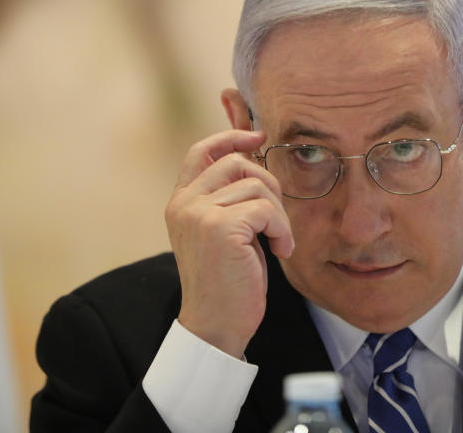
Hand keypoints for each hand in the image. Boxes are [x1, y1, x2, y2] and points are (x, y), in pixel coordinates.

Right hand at [165, 129, 293, 357]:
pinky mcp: (220, 228)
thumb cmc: (226, 282)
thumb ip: (227, 198)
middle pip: (237, 162)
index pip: (201, 151)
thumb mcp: (222, 231)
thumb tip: (253, 159)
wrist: (216, 326)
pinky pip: (267, 209)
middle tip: (277, 218)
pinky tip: (279, 251)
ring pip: (257, 185)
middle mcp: (184, 204)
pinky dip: (282, 229)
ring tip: (277, 242)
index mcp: (180, 202)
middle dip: (269, 183)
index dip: (231, 137)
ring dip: (279, 214)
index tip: (258, 135)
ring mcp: (199, 214)